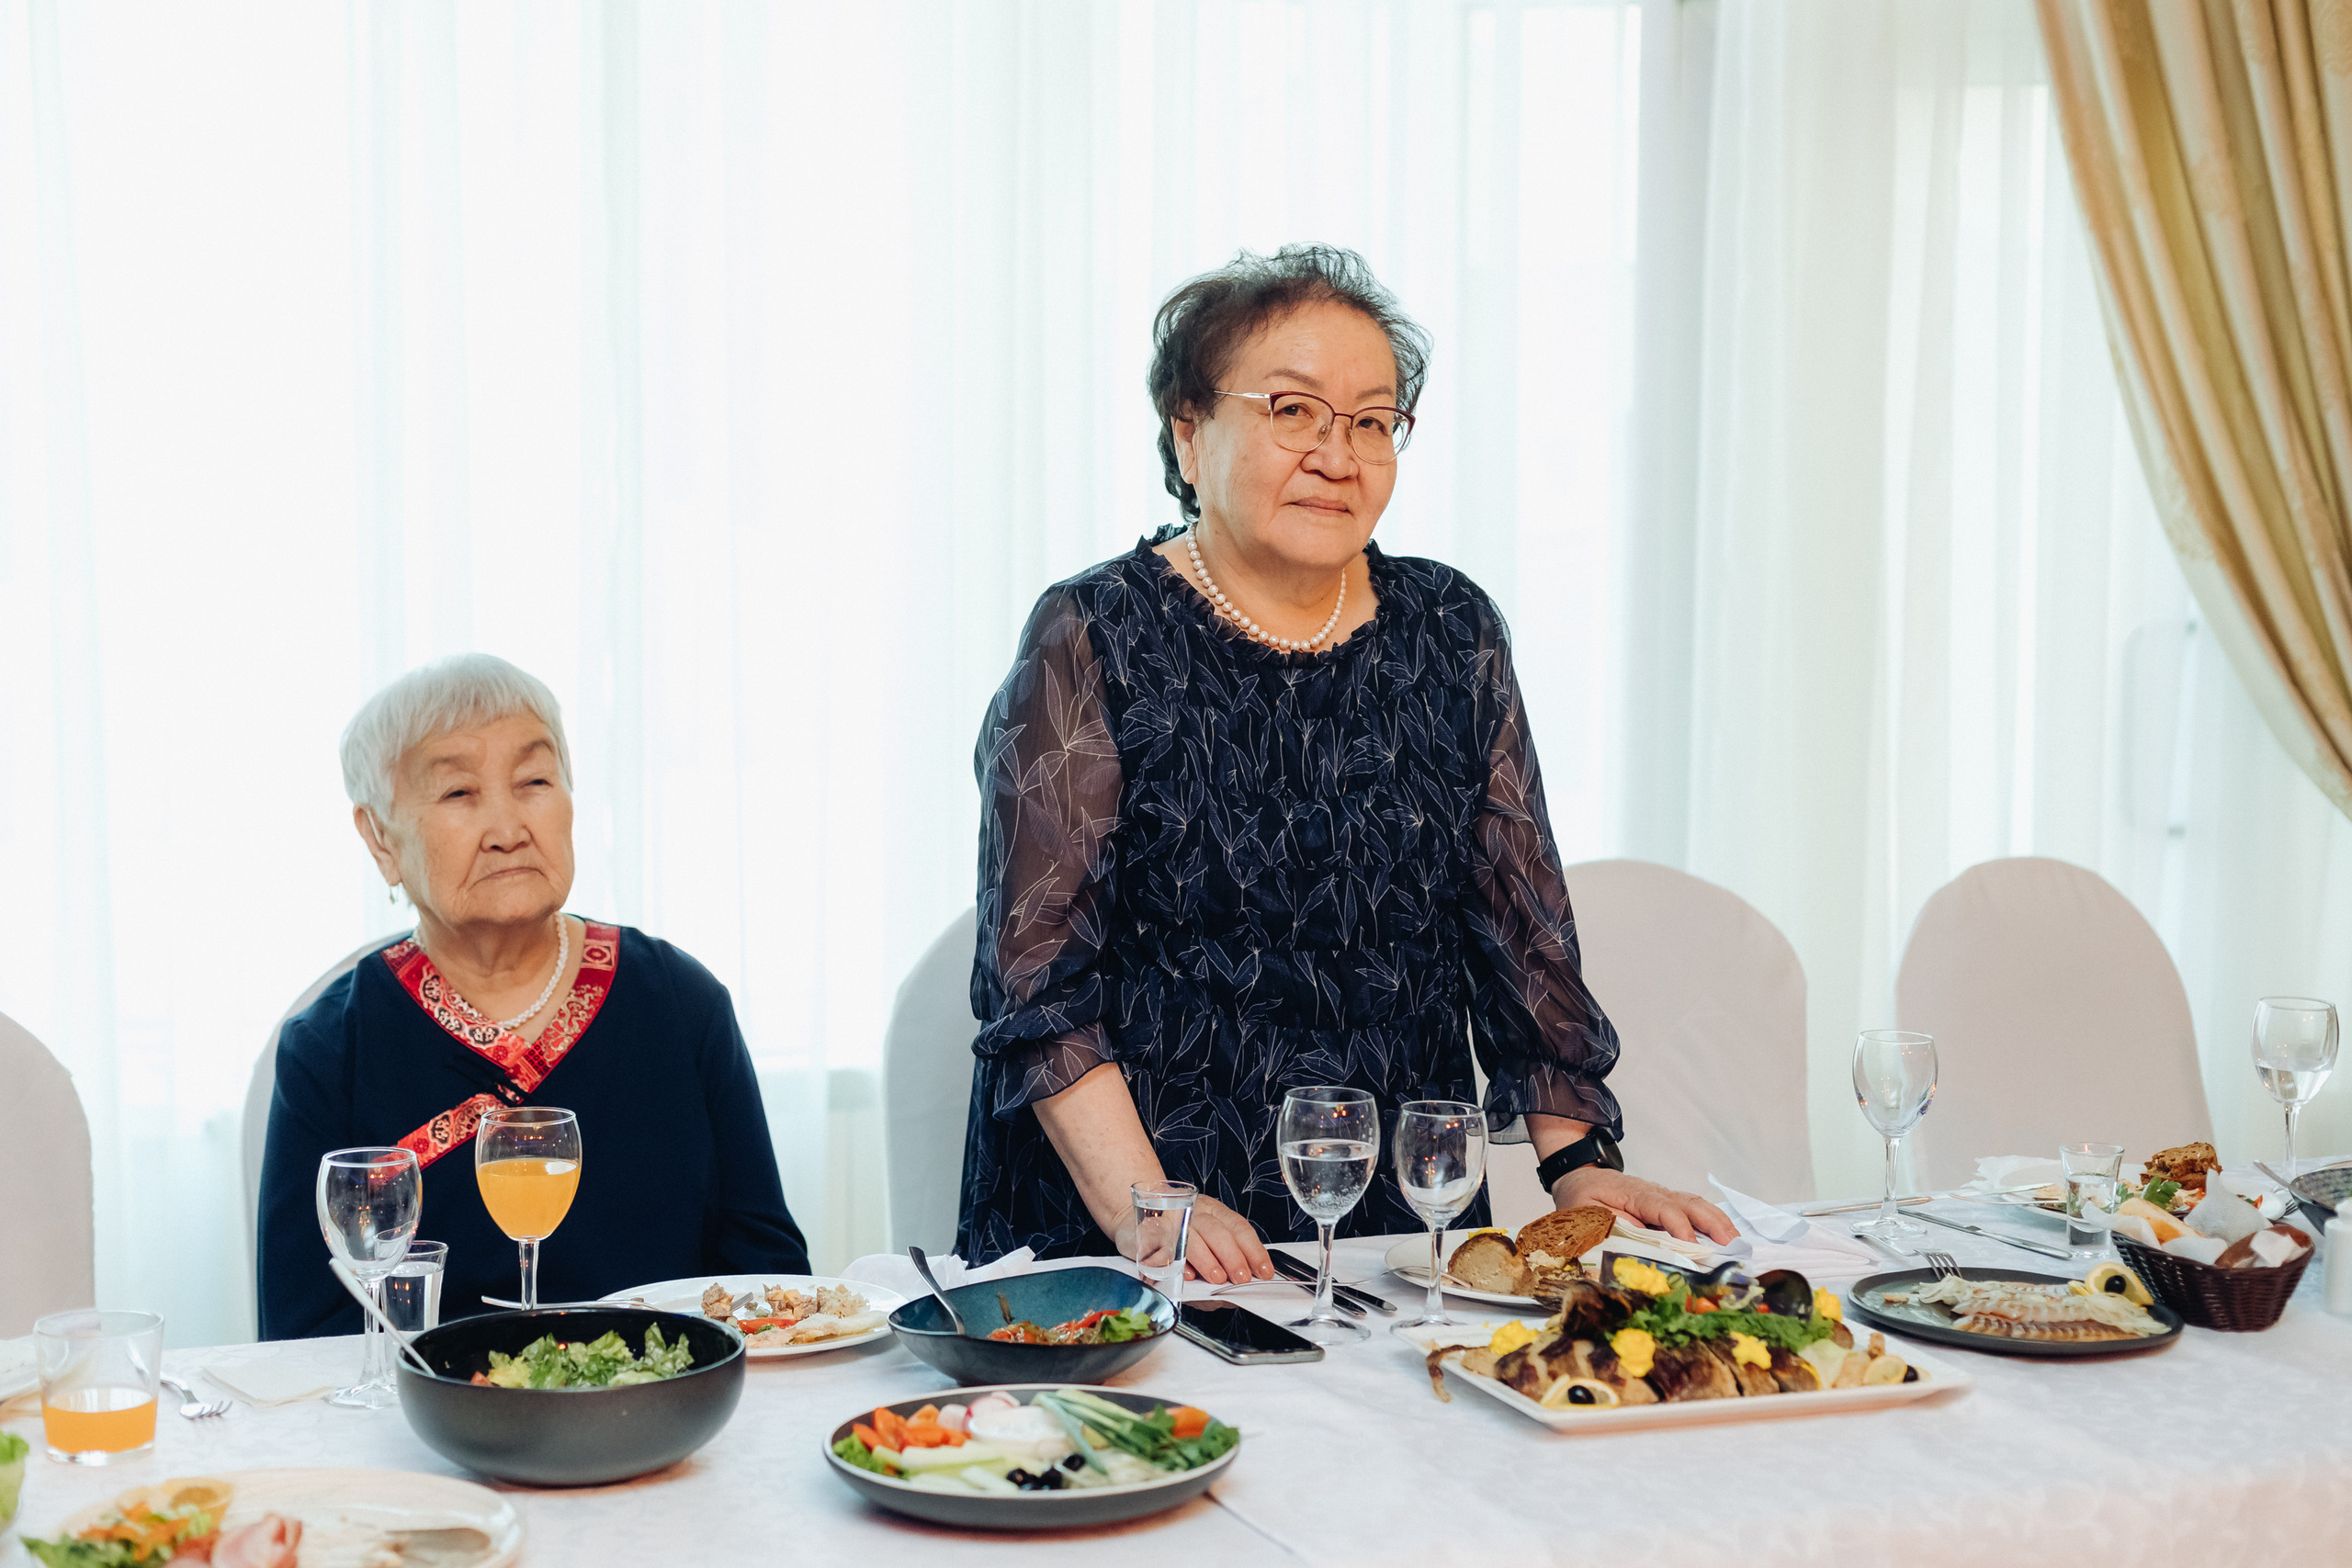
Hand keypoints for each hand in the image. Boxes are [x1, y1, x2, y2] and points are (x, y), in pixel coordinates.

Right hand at [1118, 1194, 1273, 1285]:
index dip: (1253, 1250)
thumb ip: (1220, 1262)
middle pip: (1217, 1231)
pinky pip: (1164, 1247)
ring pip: (1193, 1237)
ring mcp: (1170, 1222)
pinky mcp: (1149, 1234)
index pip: (1239, 1228)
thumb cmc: (1174, 1232)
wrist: (1132, 1220)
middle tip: (1240, 1277)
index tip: (1263, 1271)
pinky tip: (1185, 1275)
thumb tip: (1235, 1293)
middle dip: (1232, 1256)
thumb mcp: (1203, 1240)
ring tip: (1217, 1277)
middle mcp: (1193, 1213)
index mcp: (1213, 1212)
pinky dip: (1176, 1262)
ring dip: (1207, 1259)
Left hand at [1554, 1166, 1737, 1244]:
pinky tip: (1726, 1237)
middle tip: (1731, 1245)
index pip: (1662, 1208)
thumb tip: (1633, 1245)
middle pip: (1689, 1203)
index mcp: (1634, 1194)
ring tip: (1737, 1243)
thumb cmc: (1581, 1197)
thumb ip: (1608, 1227)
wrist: (1579, 1177)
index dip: (1679, 1227)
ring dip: (1718, 1222)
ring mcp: (1664, 1197)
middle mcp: (1654, 1192)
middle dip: (1712, 1223)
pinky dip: (1713, 1222)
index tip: (1692, 1246)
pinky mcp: (1667, 1205)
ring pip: (1696, 1205)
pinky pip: (1694, 1210)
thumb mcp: (1585, 1214)